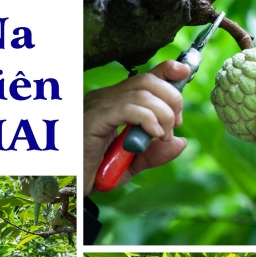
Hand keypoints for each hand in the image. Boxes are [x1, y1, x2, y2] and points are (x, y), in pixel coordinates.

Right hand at [83, 60, 190, 194]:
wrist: (70, 186)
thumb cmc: (96, 172)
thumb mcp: (133, 163)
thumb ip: (155, 153)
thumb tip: (181, 141)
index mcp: (116, 104)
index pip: (145, 76)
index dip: (167, 70)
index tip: (185, 73)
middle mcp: (106, 99)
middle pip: (148, 80)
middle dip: (172, 99)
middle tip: (174, 125)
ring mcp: (99, 107)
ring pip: (142, 92)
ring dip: (163, 113)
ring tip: (162, 135)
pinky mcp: (94, 119)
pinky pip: (129, 108)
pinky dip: (149, 119)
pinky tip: (153, 134)